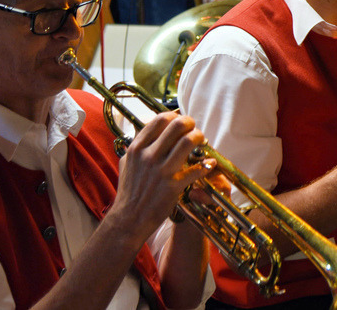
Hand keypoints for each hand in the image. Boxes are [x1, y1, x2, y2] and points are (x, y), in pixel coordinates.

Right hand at [107, 112, 213, 242]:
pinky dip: (206, 164)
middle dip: (191, 123)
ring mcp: (161, 171)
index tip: (181, 122)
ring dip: (199, 138)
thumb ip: (137, 145)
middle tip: (194, 130)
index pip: (160, 119)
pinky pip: (196, 169)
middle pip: (178, 125)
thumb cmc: (129, 191)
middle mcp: (148, 156)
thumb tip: (147, 129)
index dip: (175, 116)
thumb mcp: (127, 163)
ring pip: (188, 141)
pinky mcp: (173, 186)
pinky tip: (209, 164)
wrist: (128, 220)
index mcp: (137, 148)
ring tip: (201, 142)